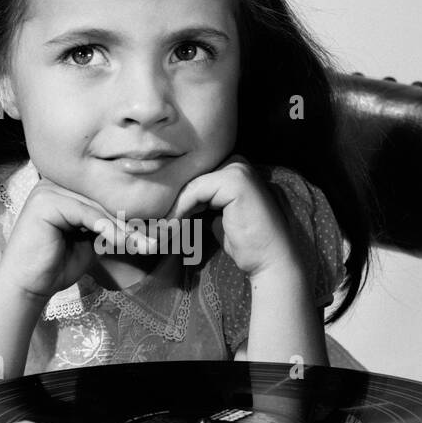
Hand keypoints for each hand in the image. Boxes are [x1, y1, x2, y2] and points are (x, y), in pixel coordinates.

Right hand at [0, 177, 155, 301]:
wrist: (28, 285)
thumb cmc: (56, 265)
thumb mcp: (88, 240)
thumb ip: (105, 224)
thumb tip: (139, 218)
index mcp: (64, 188)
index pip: (102, 197)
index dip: (128, 215)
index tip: (154, 232)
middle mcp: (54, 183)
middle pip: (100, 200)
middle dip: (129, 222)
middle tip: (154, 240)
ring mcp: (48, 190)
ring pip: (96, 206)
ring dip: (123, 227)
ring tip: (143, 244)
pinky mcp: (45, 202)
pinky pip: (86, 213)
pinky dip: (107, 228)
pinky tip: (122, 243)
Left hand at [167, 155, 300, 280]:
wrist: (270, 260)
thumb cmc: (245, 243)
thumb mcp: (218, 216)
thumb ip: (202, 202)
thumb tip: (173, 201)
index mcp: (236, 168)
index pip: (197, 177)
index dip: (176, 199)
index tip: (157, 220)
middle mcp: (238, 162)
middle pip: (192, 178)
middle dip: (171, 203)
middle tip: (150, 226)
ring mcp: (239, 169)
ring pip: (191, 185)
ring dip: (171, 210)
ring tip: (157, 231)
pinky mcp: (235, 180)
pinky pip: (195, 192)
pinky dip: (179, 211)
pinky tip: (170, 228)